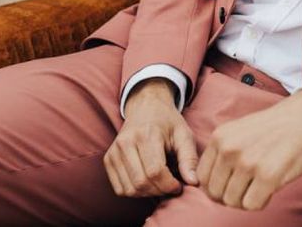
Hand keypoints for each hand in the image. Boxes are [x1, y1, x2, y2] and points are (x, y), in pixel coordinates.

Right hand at [104, 78, 198, 197]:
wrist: (146, 107)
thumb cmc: (168, 123)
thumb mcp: (184, 135)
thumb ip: (189, 158)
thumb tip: (193, 182)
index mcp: (147, 134)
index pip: (155, 171)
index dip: (169, 185)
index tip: (179, 185)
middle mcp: (126, 142)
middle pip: (141, 183)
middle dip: (159, 191)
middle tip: (171, 186)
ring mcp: (114, 152)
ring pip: (129, 189)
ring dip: (147, 194)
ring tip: (160, 184)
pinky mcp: (108, 160)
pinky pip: (119, 189)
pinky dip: (134, 192)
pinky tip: (147, 182)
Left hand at [197, 89, 301, 209]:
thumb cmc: (274, 127)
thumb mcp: (239, 130)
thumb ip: (222, 152)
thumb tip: (208, 185)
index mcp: (220, 137)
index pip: (202, 178)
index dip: (217, 185)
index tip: (232, 181)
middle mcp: (230, 149)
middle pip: (216, 193)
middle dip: (231, 194)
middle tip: (249, 184)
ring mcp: (248, 163)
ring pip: (233, 202)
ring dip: (246, 198)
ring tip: (260, 183)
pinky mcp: (268, 176)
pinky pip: (252, 205)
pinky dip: (261, 201)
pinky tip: (270, 186)